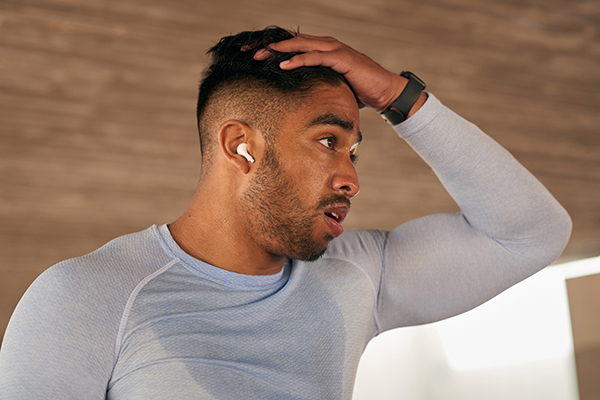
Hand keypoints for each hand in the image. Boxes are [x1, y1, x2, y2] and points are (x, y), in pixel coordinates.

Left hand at [254, 33, 407, 112]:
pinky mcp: (342, 58)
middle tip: (247, 51)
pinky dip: (299, 59)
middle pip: (291, 41)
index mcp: (321, 51)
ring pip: (301, 44)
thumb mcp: (331, 88)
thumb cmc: (358, 91)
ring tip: (260, 55)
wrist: (383, 92)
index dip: (272, 49)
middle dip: (268, 46)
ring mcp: (334, 49)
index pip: (292, 46)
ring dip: (279, 50)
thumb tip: (298, 102)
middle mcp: (326, 45)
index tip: (251, 55)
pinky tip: (285, 64)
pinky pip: (316, 56)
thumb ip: (315, 87)